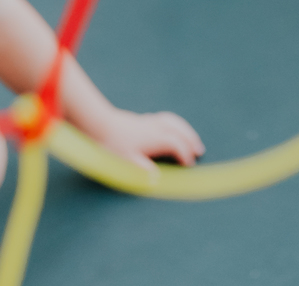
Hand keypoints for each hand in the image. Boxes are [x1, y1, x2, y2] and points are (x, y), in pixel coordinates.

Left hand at [90, 107, 204, 170]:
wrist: (99, 123)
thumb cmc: (112, 145)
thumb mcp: (127, 161)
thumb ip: (143, 169)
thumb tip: (158, 179)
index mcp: (154, 138)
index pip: (176, 144)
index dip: (185, 154)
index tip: (190, 165)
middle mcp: (155, 127)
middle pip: (179, 130)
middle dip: (190, 140)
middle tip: (199, 150)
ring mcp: (149, 121)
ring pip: (173, 122)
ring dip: (185, 129)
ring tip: (192, 138)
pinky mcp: (143, 119)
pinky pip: (166, 119)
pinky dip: (175, 124)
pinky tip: (172, 128)